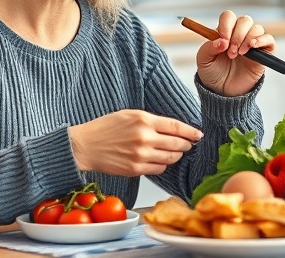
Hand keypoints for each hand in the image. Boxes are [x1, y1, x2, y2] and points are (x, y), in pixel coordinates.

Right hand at [69, 110, 202, 175]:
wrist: (86, 145)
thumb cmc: (105, 128)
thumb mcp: (129, 114)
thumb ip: (151, 120)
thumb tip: (172, 128)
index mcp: (144, 120)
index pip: (177, 127)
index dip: (191, 132)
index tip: (198, 134)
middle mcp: (145, 138)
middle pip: (177, 144)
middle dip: (186, 145)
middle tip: (188, 144)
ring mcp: (141, 155)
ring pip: (170, 158)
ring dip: (176, 156)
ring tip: (175, 152)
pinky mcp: (136, 169)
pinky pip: (159, 169)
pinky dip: (163, 165)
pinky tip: (160, 160)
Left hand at [195, 11, 274, 95]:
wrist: (223, 92)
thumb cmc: (213, 74)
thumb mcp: (203, 60)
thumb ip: (208, 48)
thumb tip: (222, 41)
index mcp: (225, 32)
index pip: (228, 17)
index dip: (226, 25)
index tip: (223, 40)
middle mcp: (240, 35)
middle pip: (244, 20)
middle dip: (237, 35)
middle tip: (231, 52)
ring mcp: (252, 43)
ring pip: (257, 28)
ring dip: (247, 39)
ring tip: (239, 54)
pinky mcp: (264, 53)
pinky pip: (269, 39)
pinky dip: (262, 40)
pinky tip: (252, 48)